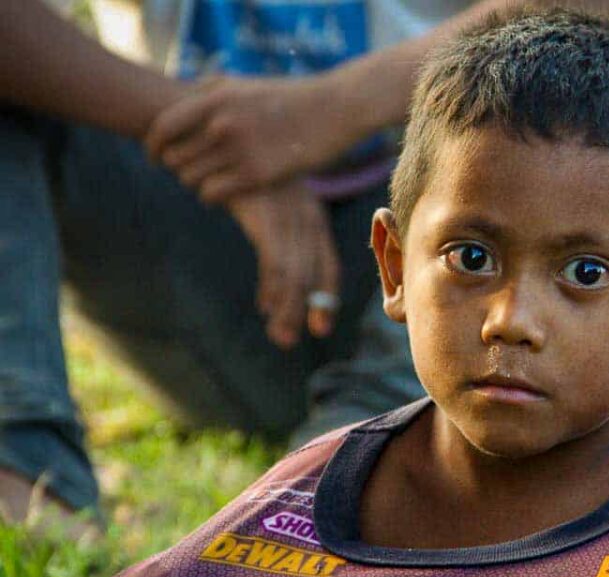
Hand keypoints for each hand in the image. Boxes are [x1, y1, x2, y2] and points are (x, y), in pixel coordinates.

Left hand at [146, 76, 354, 202]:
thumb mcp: (247, 84)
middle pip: (175, 158)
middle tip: (193, 171)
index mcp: (215, 98)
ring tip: (213, 180)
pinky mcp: (258, 175)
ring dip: (197, 184)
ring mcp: (239, 151)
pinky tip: (225, 192)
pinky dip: (212, 197)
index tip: (155, 157)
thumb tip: (184, 99)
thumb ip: (212, 91)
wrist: (336, 109)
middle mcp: (222, 124)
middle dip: (178, 167)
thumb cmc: (292, 97)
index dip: (153, 146)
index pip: (163, 128)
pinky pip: (213, 194)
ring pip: (191, 180)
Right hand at [226, 180, 340, 348]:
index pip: (326, 262)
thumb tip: (272, 275)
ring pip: (296, 273)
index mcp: (310, 214)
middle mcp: (306, 216)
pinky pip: (275, 261)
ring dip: (289, 308)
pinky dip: (273, 288)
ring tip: (281, 336)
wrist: (211, 135)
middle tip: (303, 336)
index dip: (325, 295)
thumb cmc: (237, 174)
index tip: (321, 325)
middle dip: (312, 308)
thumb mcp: (265, 203)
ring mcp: (287, 216)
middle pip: (316, 272)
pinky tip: (267, 307)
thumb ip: (274, 236)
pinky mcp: (266, 216)